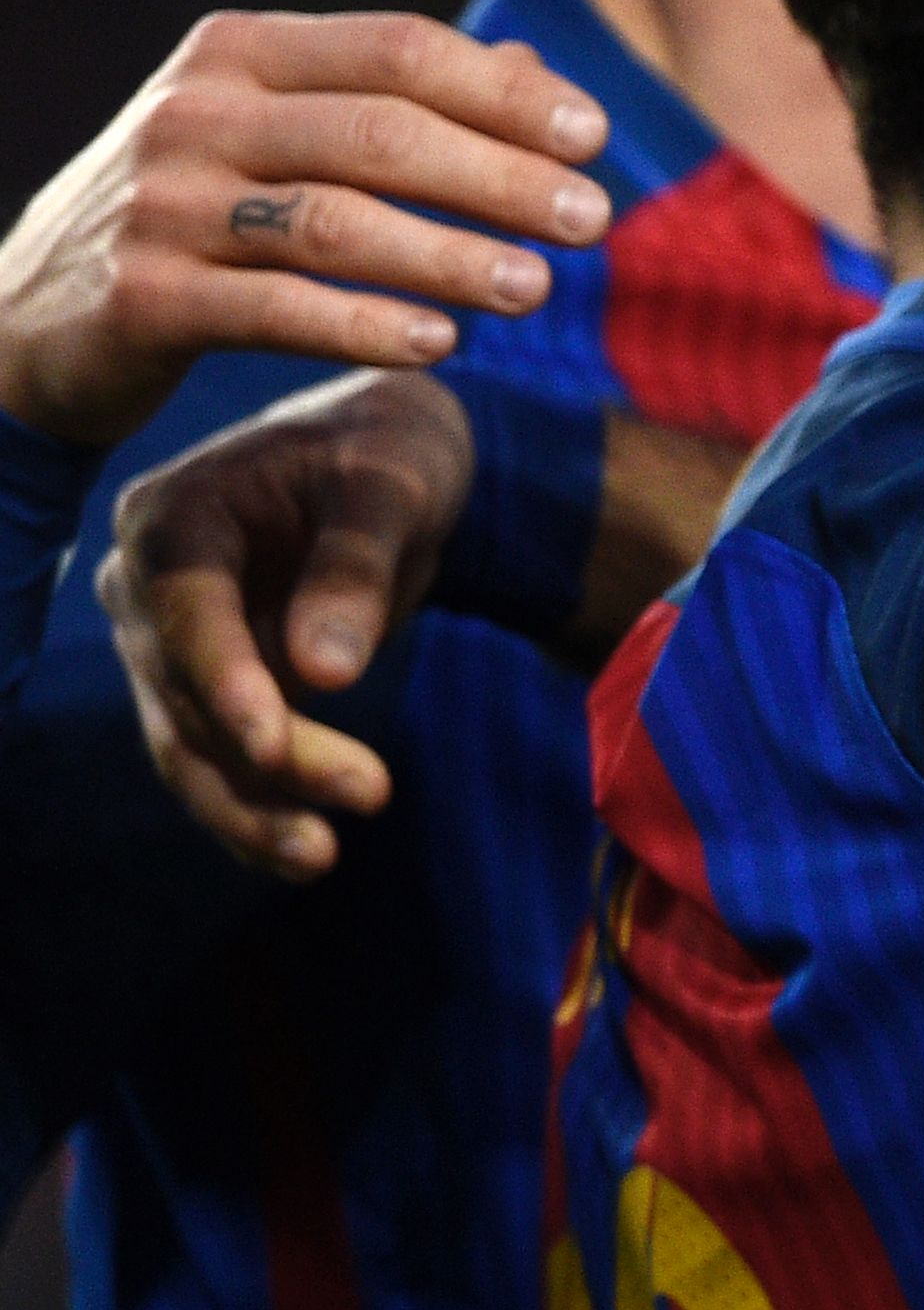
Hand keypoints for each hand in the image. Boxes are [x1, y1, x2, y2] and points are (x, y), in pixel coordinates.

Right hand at [0, 11, 607, 447]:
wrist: (33, 312)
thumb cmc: (196, 212)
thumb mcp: (278, 132)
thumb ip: (396, 100)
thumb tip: (542, 71)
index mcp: (239, 54)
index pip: (399, 51)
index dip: (506, 93)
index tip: (594, 138)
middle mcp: (196, 113)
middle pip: (382, 134)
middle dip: (501, 177)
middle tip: (592, 220)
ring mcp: (163, 203)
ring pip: (335, 221)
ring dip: (450, 255)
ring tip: (537, 290)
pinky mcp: (143, 295)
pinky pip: (275, 310)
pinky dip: (365, 326)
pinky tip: (440, 345)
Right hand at [101, 370, 472, 877]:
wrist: (388, 459)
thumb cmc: (390, 454)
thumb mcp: (392, 489)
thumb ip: (355, 568)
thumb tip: (324, 672)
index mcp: (174, 516)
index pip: (187, 613)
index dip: (227, 684)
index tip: (272, 746)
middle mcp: (145, 581)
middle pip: (187, 692)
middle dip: (270, 756)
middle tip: (372, 792)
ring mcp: (163, 638)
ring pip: (189, 742)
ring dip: (250, 805)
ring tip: (321, 855)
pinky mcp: (199, 684)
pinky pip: (215, 756)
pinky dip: (255, 804)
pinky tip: (302, 853)